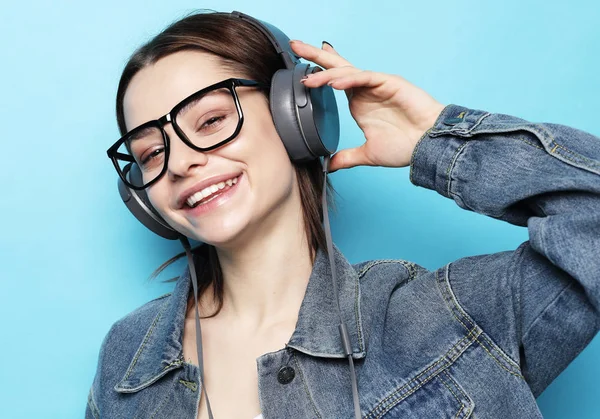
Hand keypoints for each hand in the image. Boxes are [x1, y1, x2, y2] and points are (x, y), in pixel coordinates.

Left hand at [289, 40, 445, 171]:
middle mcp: (365, 90)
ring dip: (327, 74)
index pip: (334, 81)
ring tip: (309, 80)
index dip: (318, 72)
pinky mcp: (390, 83)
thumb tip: (328, 167)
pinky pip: (366, 77)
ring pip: (348, 72)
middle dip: (315, 56)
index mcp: (359, 102)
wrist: (429, 146)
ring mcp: (377, 84)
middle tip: (294, 46)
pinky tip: (335, 83)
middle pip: (336, 67)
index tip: (299, 68)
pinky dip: (350, 79)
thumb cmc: (405, 147)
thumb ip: (347, 158)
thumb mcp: (368, 154)